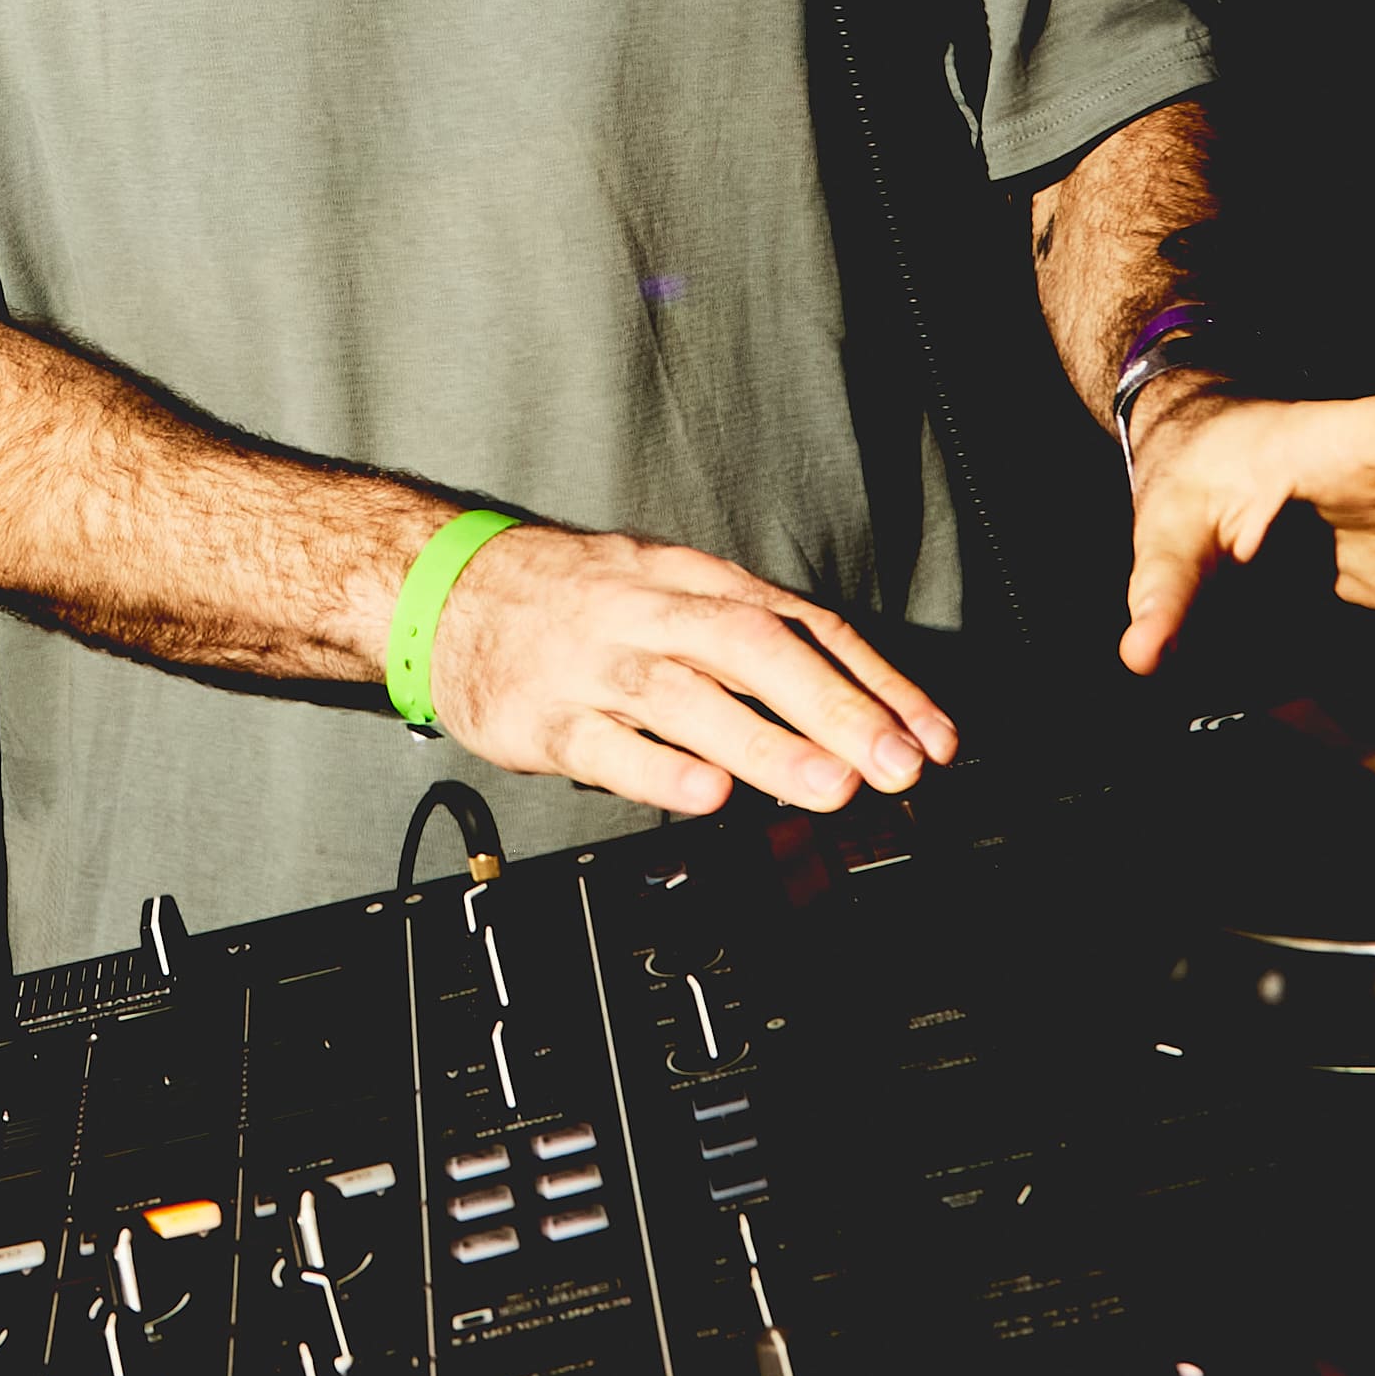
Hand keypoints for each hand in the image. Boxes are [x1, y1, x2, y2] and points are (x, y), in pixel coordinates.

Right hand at [430, 522, 957, 815]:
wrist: (445, 589)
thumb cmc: (576, 602)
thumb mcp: (669, 594)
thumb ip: (750, 647)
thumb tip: (854, 713)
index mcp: (695, 580)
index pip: (803, 624)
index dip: (874, 682)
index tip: (929, 737)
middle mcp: (651, 612)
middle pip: (753, 648)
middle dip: (834, 707)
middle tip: (895, 764)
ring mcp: (594, 663)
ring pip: (687, 695)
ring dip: (764, 741)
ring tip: (828, 787)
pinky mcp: (543, 716)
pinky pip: (607, 745)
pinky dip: (660, 770)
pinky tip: (706, 795)